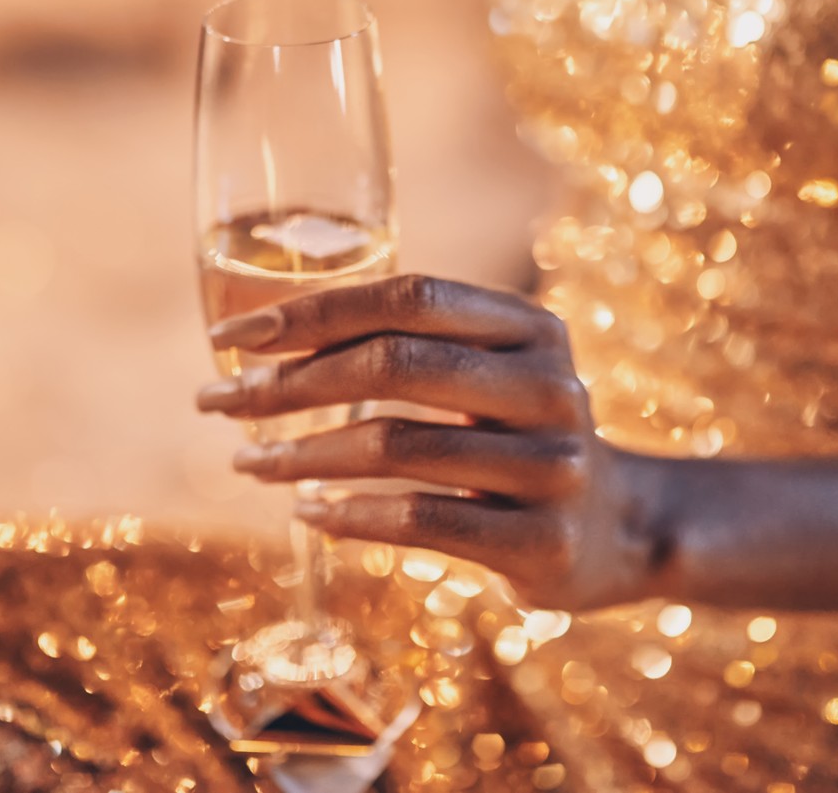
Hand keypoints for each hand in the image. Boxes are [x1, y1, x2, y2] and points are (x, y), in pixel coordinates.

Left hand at [195, 274, 664, 611]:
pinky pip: (419, 519)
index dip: (312, 311)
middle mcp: (549, 385)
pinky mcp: (541, 540)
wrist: (620, 529)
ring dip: (301, 454)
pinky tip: (306, 511)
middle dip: (287, 384)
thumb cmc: (518, 436)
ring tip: (247, 463)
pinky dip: (348, 514)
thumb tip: (262, 336)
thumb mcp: (489, 371)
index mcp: (530, 327)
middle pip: (393, 364)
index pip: (407, 297)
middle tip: (216, 403)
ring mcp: (551, 465)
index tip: (229, 339)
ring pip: (394, 445)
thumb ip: (409, 341)